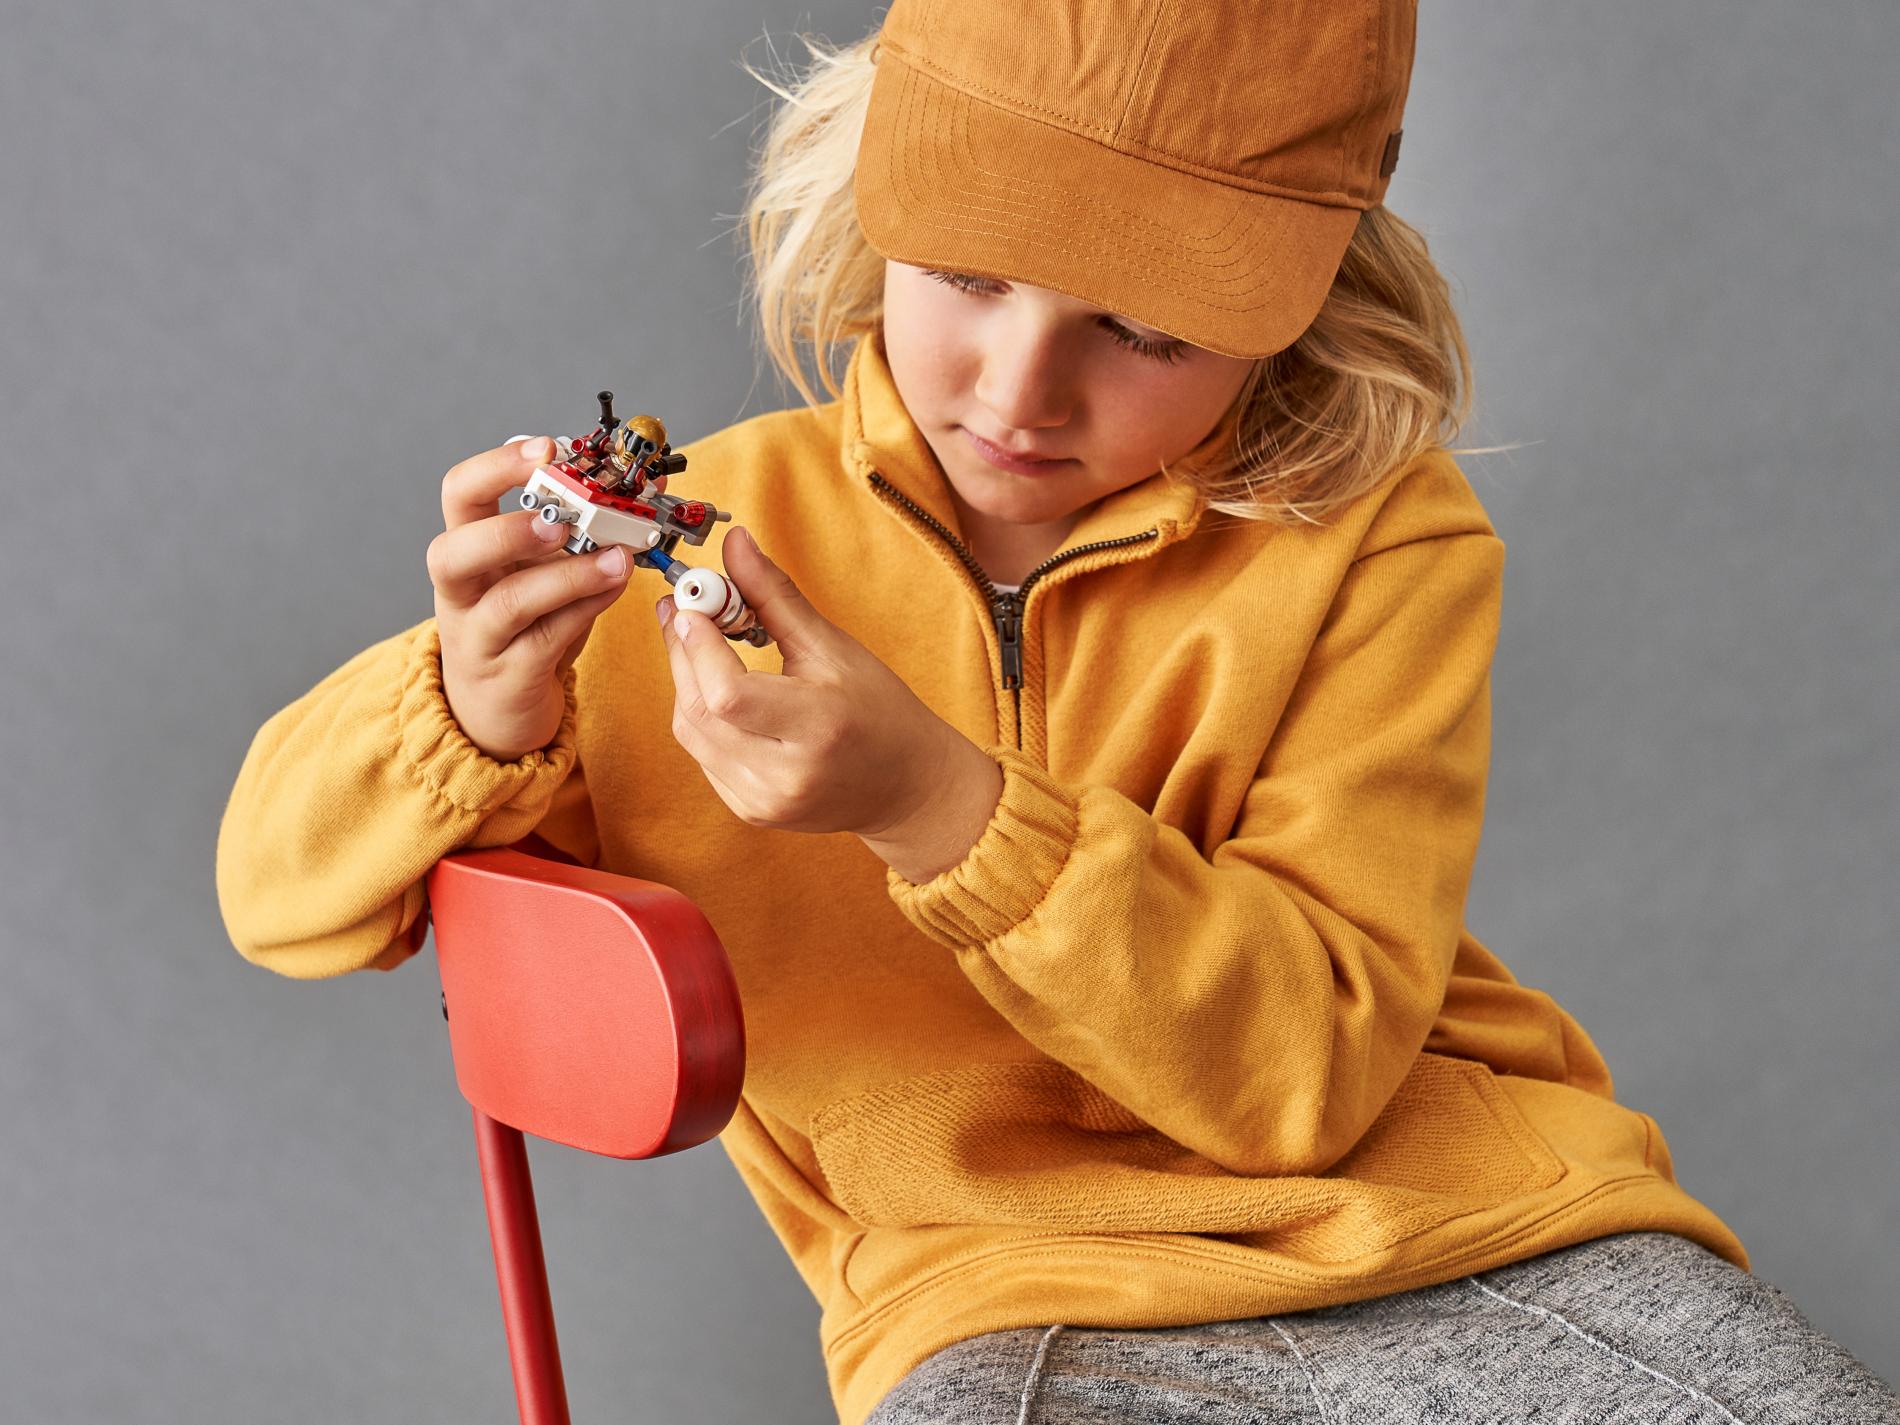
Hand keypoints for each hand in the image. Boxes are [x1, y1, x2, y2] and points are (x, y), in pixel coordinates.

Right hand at [430, 435, 635, 760]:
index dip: (496, 466)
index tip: (545, 448)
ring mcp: (479, 637)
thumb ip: (581, 533)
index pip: (460, 494)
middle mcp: (461, 592)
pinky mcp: (509, 676)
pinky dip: (585, 610)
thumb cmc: (525, 627)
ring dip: (568, 574)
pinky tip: (614, 589)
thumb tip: (644, 487)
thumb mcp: (544, 571)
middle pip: (453, 552)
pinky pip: (545, 640)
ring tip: (615, 558)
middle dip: (509, 529)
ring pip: (510, 601)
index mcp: (467, 549)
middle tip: (560, 518)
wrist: (500, 709)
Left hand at [656, 527, 991, 850]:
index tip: (691, 607)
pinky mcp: (750, 811)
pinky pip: (702, 754)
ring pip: (690, 733)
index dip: (698, 648)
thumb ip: (774, 596)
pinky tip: (715, 688)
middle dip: (681, 653)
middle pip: (699, 711)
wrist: (905, 786)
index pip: (729, 694)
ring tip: (694, 642)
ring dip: (684, 681)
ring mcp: (764, 800)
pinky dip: (700, 714)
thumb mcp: (834, 647)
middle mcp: (785, 775)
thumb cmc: (880, 712)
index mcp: (817, 728)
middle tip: (681, 611)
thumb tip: (735, 545)